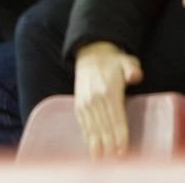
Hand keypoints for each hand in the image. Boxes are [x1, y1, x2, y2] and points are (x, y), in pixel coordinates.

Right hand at [74, 41, 141, 157]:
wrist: (89, 55)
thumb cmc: (112, 62)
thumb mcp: (125, 61)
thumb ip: (132, 69)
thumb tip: (135, 76)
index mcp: (108, 90)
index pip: (116, 117)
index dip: (120, 134)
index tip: (123, 148)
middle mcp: (95, 97)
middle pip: (104, 125)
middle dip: (109, 143)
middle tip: (114, 158)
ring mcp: (85, 101)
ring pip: (92, 126)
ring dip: (96, 142)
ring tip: (100, 157)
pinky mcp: (78, 103)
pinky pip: (83, 122)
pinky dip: (87, 134)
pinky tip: (90, 145)